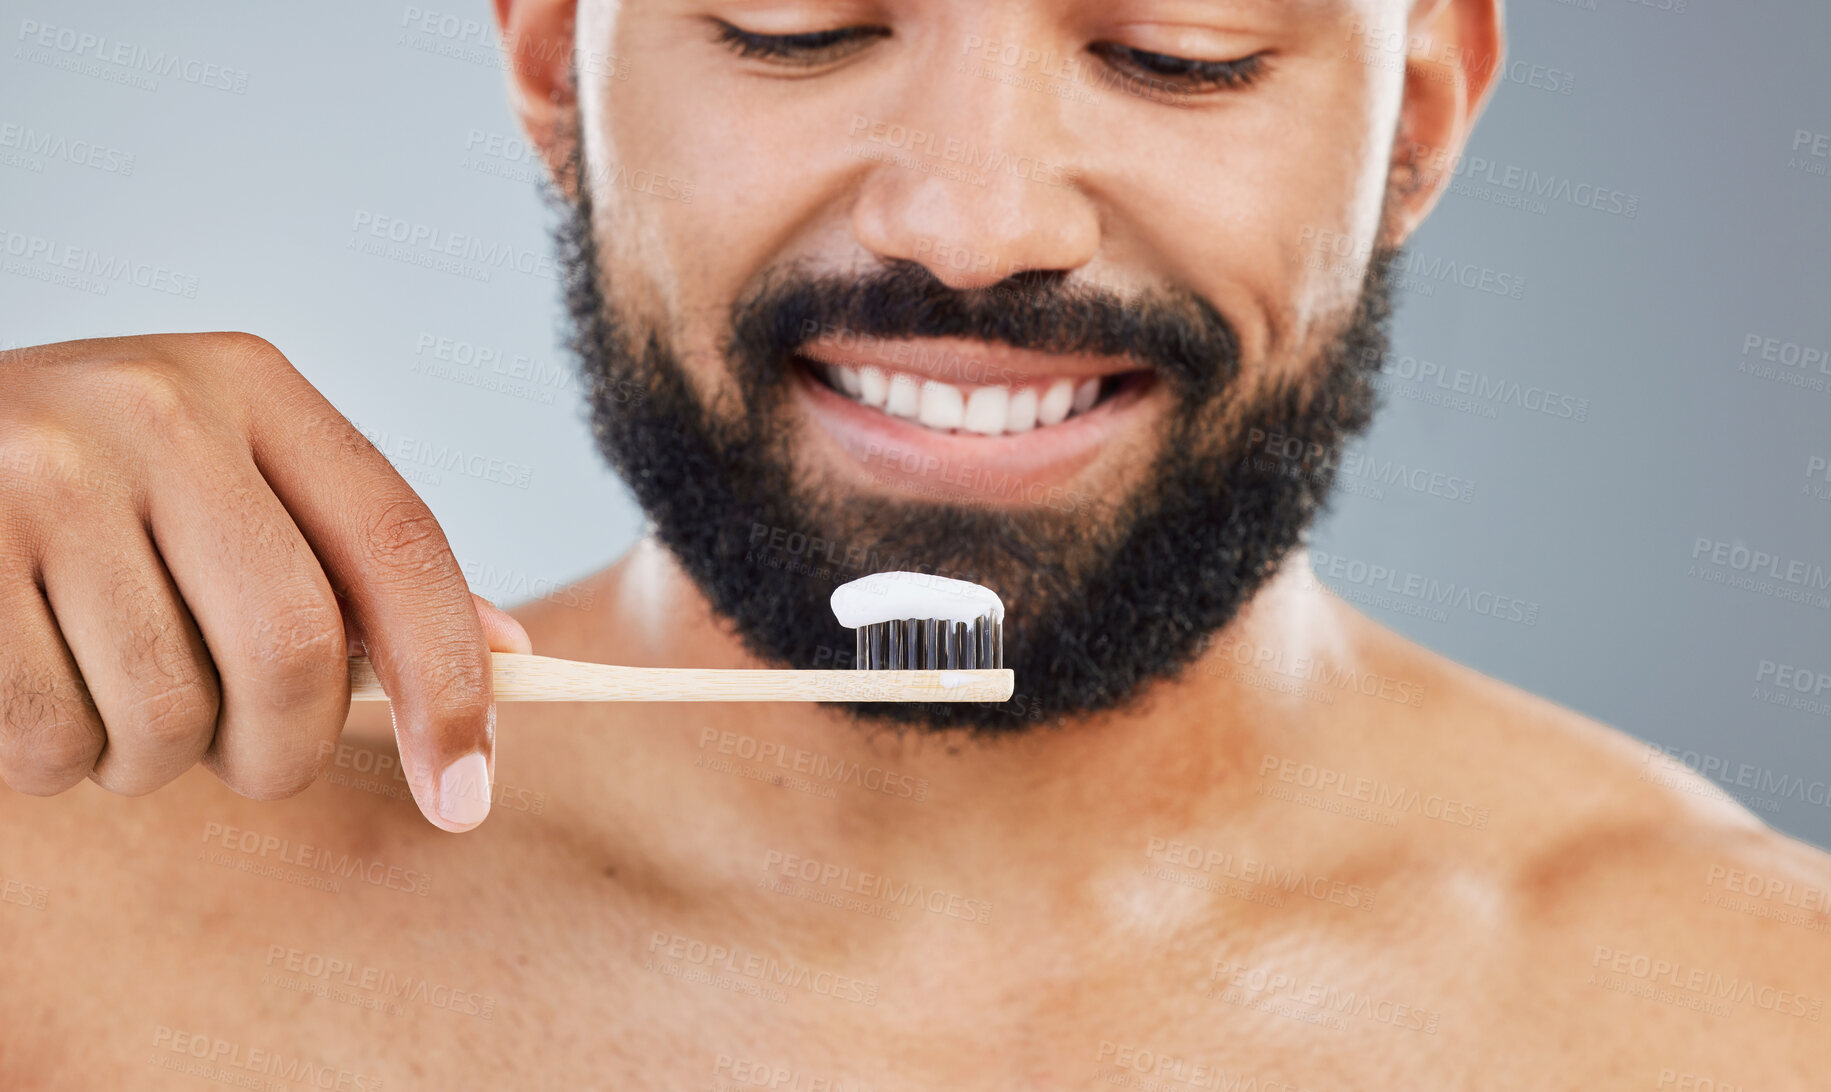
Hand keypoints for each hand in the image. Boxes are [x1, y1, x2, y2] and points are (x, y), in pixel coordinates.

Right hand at [0, 333, 532, 830]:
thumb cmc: (94, 495)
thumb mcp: (230, 484)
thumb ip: (354, 562)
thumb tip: (506, 651)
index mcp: (252, 386)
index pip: (400, 546)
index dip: (452, 685)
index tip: (467, 794)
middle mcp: (156, 408)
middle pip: (295, 651)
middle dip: (284, 752)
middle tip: (252, 760)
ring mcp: (43, 473)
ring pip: (166, 715)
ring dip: (154, 761)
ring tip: (118, 702)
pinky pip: (50, 735)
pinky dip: (57, 760)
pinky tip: (38, 692)